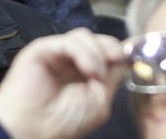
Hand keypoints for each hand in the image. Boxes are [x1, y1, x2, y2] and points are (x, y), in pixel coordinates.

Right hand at [0, 29, 126, 138]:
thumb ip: (112, 76)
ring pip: (83, 36)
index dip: (119, 51)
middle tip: (118, 60)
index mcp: (85, 72)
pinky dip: (83, 53)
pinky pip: (68, 41)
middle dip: (111, 48)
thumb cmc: (65, 121)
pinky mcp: (42, 48)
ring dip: (97, 53)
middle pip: (97, 39)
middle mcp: (71, 60)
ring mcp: (56, 52)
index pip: (106, 51)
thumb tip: (126, 57)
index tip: (130, 58)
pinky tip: (88, 70)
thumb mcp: (99, 100)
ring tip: (97, 75)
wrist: (34, 128)